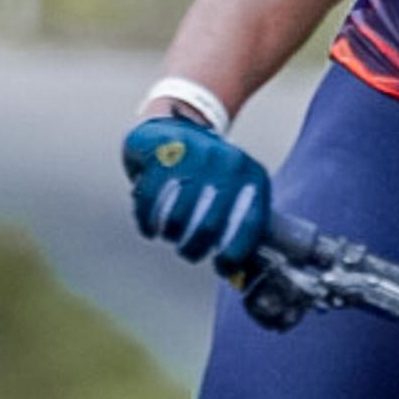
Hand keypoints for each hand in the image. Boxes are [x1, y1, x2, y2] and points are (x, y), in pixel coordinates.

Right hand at [123, 116, 270, 267]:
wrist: (179, 122)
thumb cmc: (210, 170)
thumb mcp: (236, 188)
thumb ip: (239, 225)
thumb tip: (237, 276)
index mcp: (251, 175)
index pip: (249, 225)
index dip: (234, 255)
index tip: (221, 267)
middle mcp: (227, 162)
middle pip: (208, 228)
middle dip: (193, 250)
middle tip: (187, 251)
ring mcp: (194, 154)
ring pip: (177, 219)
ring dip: (170, 235)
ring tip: (170, 234)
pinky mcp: (162, 152)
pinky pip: (149, 202)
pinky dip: (146, 221)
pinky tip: (149, 227)